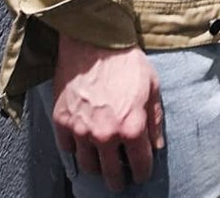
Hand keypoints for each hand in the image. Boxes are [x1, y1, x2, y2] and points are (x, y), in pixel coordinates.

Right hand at [53, 35, 163, 191]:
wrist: (93, 39)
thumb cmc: (126, 60)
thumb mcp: (152, 85)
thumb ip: (155, 119)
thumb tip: (156, 145)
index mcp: (132, 127)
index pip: (140, 165)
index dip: (143, 172)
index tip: (141, 173)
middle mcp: (106, 135)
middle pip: (112, 174)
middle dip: (119, 180)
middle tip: (120, 179)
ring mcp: (81, 131)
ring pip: (89, 166)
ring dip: (97, 165)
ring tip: (101, 160)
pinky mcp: (62, 121)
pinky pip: (68, 149)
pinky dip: (76, 148)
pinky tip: (83, 141)